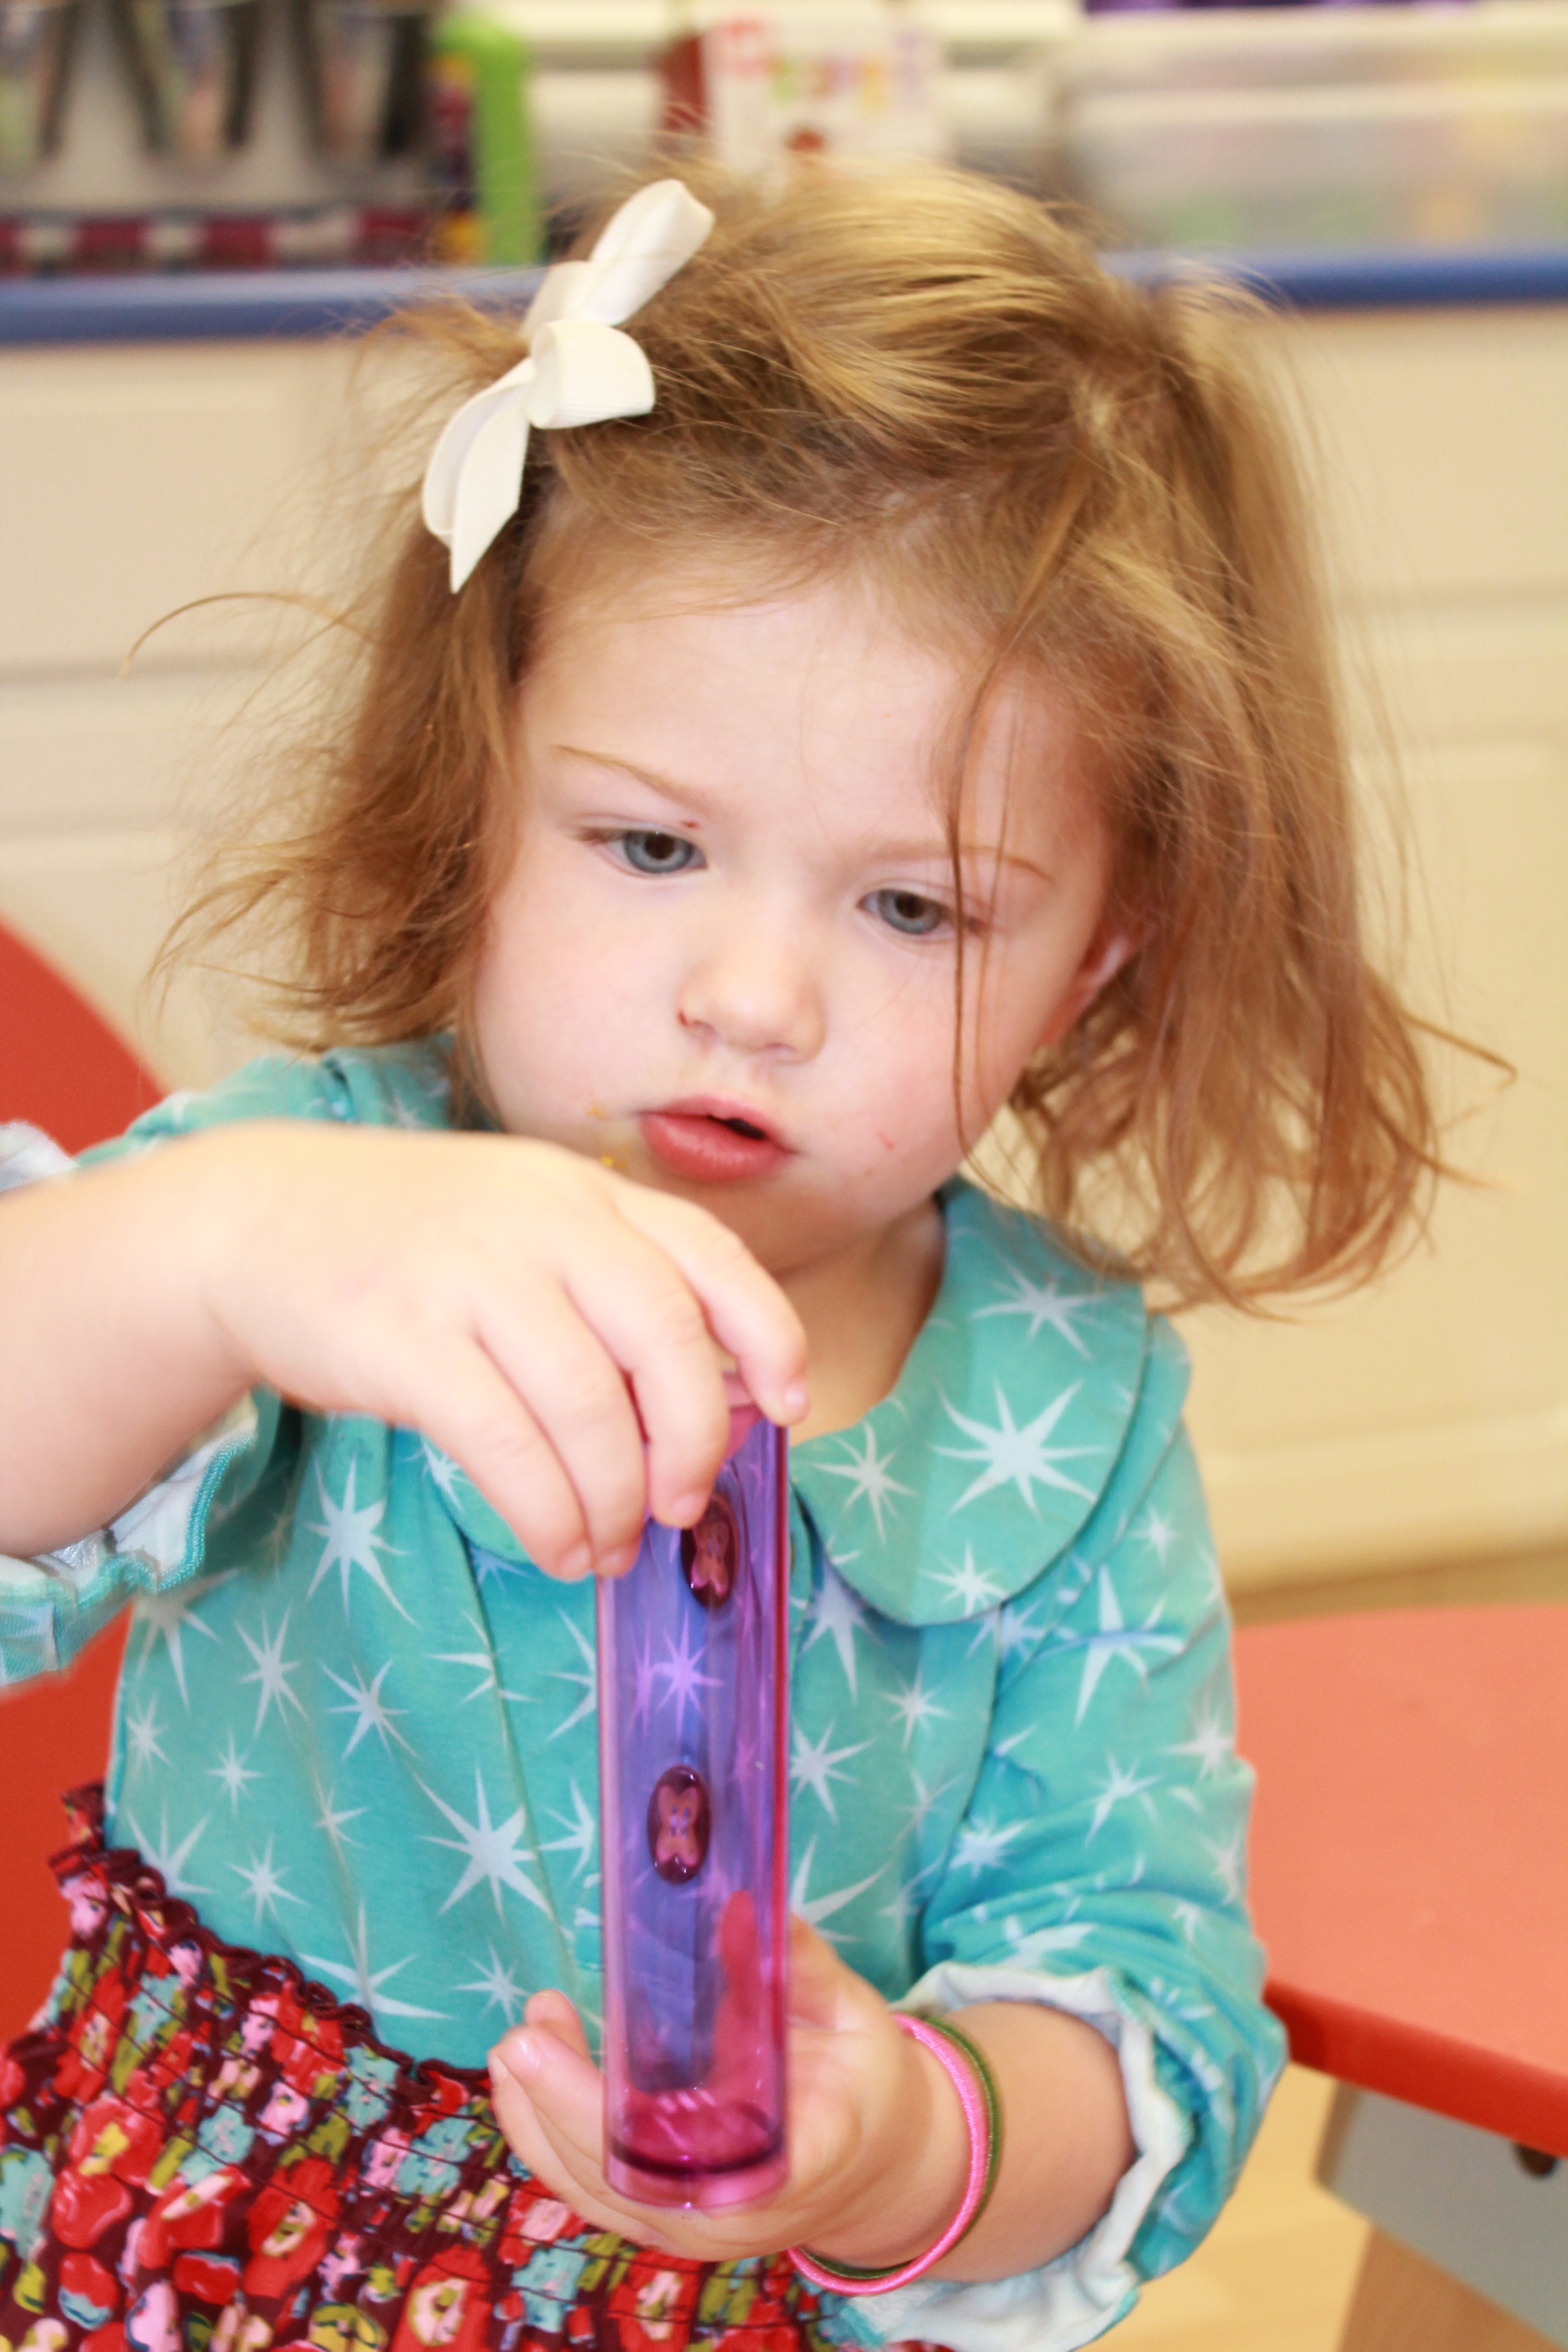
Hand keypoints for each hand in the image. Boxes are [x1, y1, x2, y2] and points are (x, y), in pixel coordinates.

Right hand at [196, 1122, 806, 1576]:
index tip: (792, 1405)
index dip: (769, 1333)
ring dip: (615, 1500)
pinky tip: (558, 1546)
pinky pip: (505, 1445)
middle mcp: (541, 1222)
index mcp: (584, 1194)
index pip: (710, 1254)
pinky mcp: (403, 1341)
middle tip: (682, 1505)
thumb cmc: (414, 1249)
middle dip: (695, 1441)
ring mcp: (470, 1275)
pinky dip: (548, 1513)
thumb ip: (609, 1290)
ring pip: (588, 1407)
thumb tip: (712, 1404)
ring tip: (610, 1546)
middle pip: (665, 1338)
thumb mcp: (523, 1227)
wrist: (257, 1222)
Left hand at [485, 1919, 967, 2267]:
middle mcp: (736, 2213)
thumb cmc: (865, 2080)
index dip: (671, 2139)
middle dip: (571, 2112)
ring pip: (599, 2194)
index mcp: (801, 2160)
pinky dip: (546, 2140)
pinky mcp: (662, 2220)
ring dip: (541, 2122)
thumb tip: (740, 1904)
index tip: (618, 2079)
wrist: (877, 2165)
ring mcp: (693, 2228)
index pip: (740, 2171)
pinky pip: (593, 2193)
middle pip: (639, 2181)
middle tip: (527, 2037)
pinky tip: (521, 2081)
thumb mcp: (856, 2016)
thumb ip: (800, 1969)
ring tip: (516, 2043)